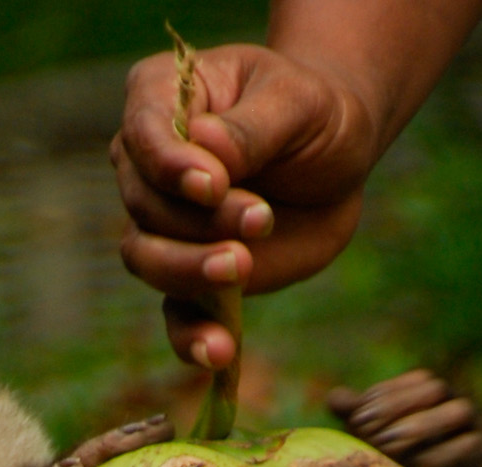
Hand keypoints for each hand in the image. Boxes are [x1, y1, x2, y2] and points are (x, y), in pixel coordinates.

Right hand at [112, 44, 375, 368]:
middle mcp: (149, 166)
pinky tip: (219, 352)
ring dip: (189, 271)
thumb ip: (252, 128)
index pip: (143, 136)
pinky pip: (174, 315)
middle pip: (143, 203)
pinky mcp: (191, 279)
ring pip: (146, 258)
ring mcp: (165, 226)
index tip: (213, 184)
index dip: (170, 166)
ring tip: (241, 269)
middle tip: (259, 221)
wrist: (338, 163)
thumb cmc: (313, 116)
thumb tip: (205, 147)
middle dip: (197, 220)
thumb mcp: (297, 103)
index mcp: (161, 99)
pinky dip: (191, 338)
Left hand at [327, 370, 481, 466]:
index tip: (357, 416)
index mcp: (441, 400)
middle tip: (366, 430)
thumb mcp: (379, 446)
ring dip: (419, 426)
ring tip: (385, 447)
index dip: (387, 394)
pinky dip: (439, 454)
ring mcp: (480, 432)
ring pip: (459, 410)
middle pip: (436, 388)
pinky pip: (470, 447)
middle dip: (398, 407)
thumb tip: (334, 398)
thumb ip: (362, 421)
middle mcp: (462, 408)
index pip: (418, 379)